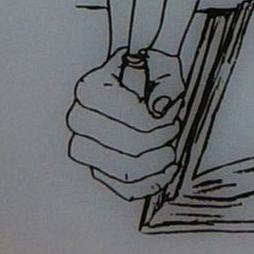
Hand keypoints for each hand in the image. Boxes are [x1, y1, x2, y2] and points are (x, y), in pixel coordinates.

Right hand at [67, 46, 185, 197]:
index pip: (128, 118)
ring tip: (171, 149)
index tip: (174, 111)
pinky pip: (125, 189)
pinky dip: (152, 184)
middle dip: (160, 142)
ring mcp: (85, 148)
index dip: (158, 121)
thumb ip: (164, 79)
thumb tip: (159, 107)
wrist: (140, 79)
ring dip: (158, 163)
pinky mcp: (98, 170)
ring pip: (127, 172)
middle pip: (129, 147)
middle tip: (174, 128)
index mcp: (90, 89)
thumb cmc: (150, 71)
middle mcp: (79, 120)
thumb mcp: (162, 64)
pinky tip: (168, 170)